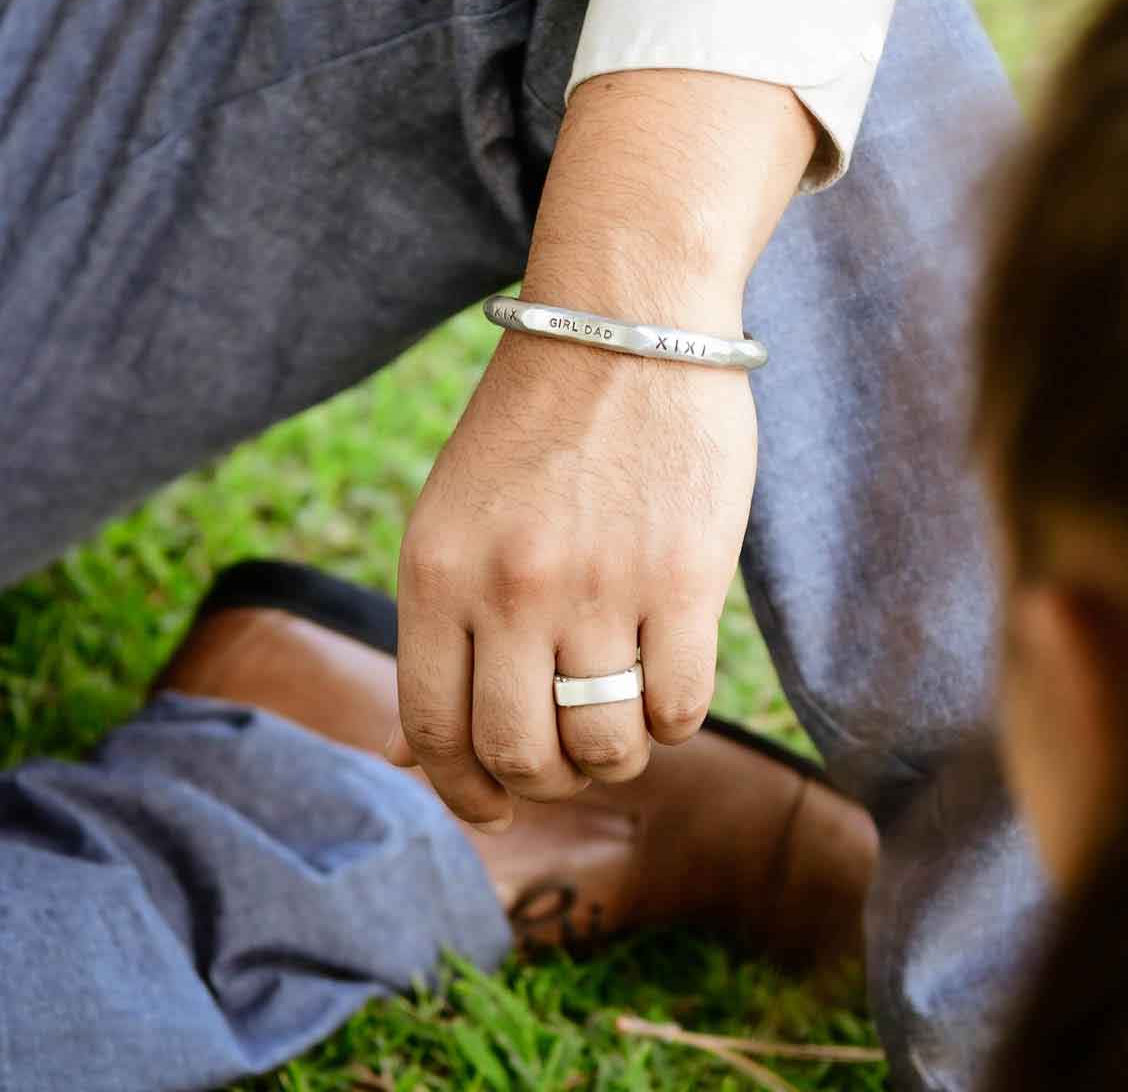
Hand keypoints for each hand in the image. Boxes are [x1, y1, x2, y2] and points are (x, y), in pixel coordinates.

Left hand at [395, 70, 816, 828]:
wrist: (626, 327)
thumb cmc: (538, 427)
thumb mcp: (455, 514)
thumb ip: (449, 619)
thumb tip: (445, 741)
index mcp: (436, 573)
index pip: (435, 729)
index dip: (463, 791)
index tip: (491, 808)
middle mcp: (508, 590)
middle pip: (523, 755)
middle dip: (547, 780)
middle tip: (569, 759)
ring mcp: (599, 587)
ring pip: (606, 745)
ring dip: (615, 757)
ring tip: (623, 725)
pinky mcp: (684, 580)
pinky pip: (679, 708)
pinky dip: (673, 721)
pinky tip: (668, 685)